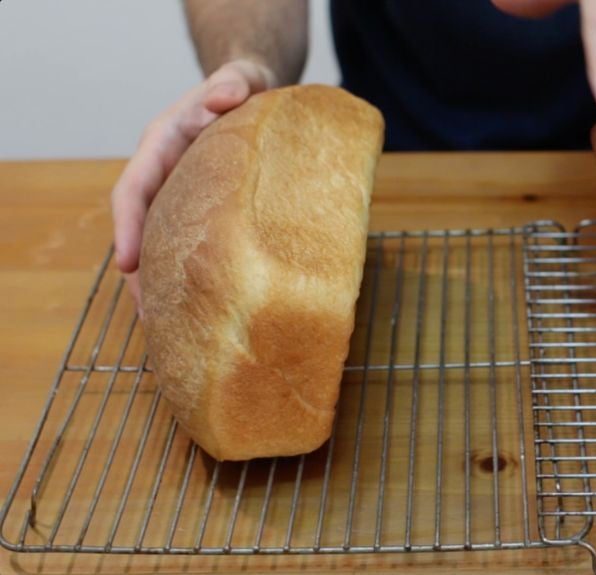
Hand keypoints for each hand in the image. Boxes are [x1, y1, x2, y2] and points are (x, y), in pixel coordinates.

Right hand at [111, 59, 275, 311]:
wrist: (251, 89)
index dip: (127, 226)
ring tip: (172, 326)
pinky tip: (204, 306)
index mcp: (161, 145)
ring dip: (163, 281)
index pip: (133, 188)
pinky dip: (189, 272)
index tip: (125, 262)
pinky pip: (188, 243)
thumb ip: (231, 84)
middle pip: (141, 227)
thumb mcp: (239, 78)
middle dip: (140, 271)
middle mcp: (164, 174)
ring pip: (161, 242)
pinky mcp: (202, 209)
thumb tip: (221, 98)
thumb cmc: (242, 85)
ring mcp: (181, 194)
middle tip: (149, 314)